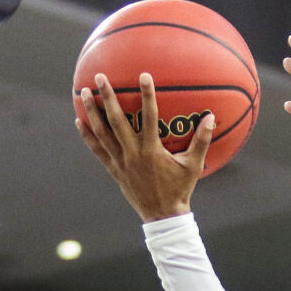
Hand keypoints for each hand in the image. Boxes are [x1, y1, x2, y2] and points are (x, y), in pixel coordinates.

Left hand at [75, 71, 213, 221]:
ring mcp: (121, 162)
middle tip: (100, 77)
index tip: (143, 75)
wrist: (162, 216)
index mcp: (152, 151)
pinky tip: (79, 122)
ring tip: (84, 92)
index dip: (146, 95)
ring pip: (102, 133)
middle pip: (116, 121)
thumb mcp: (193, 165)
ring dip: (92, 112)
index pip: (149, 116)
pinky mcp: (114, 170)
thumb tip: (211, 117)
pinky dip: (87, 136)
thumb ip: (202, 141)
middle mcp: (133, 154)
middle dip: (107, 97)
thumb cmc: (180, 189)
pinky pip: (97, 150)